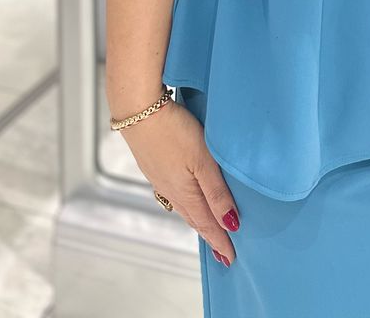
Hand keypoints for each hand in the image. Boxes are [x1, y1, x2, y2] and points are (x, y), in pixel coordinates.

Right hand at [121, 99, 240, 266]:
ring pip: (183, 206)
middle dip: (210, 235)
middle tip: (222, 252)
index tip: (231, 258)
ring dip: (197, 220)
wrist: (138, 111)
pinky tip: (186, 197)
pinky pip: (174, 193)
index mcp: (186, 193)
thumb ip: (216, 191)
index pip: (208, 223)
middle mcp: (172, 190)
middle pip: (195, 219)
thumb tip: (230, 224)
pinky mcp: (155, 166)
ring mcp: (161, 178)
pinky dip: (185, 203)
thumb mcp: (203, 159)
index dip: (221, 241)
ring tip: (206, 228)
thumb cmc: (173, 131)